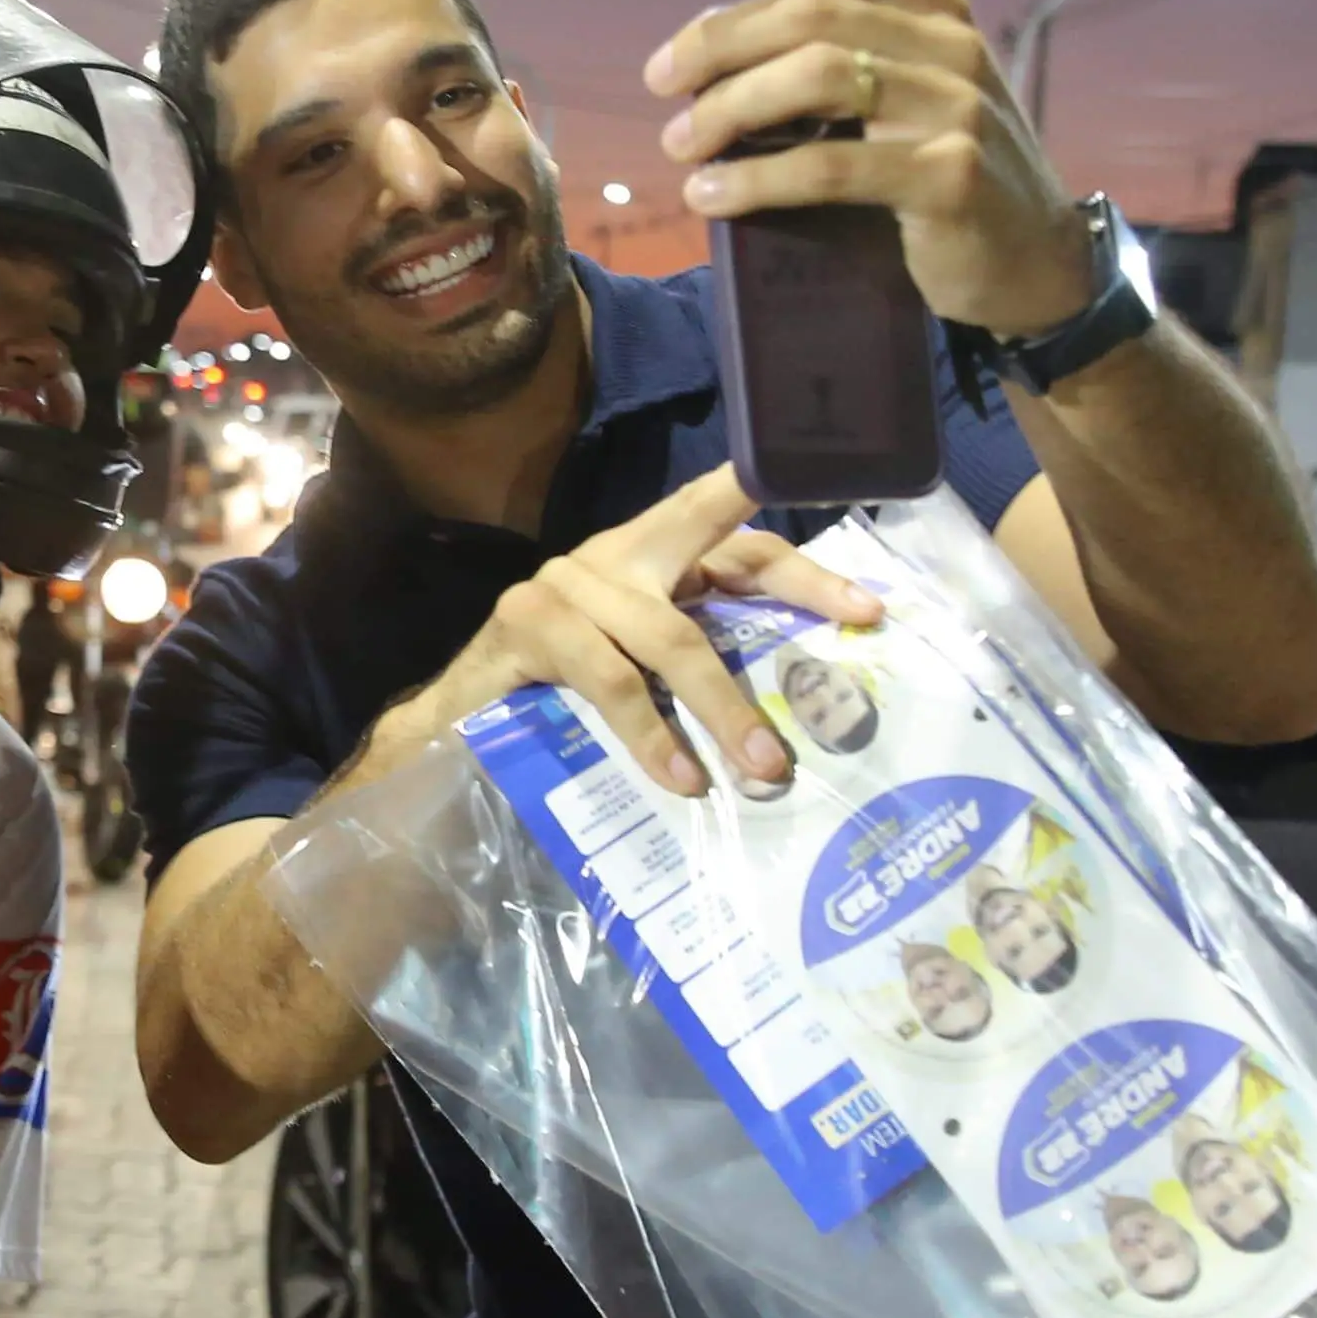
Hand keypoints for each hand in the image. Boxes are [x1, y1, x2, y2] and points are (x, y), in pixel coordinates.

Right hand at [368, 466, 882, 799]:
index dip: (804, 569)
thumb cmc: (554, 700)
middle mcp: (617, 553)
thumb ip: (690, 673)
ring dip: (723, 707)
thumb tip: (793, 726)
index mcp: (650, 557)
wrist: (447, 720)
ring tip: (764, 768)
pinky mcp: (529, 621)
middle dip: (797, 588)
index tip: (869, 604)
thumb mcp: (634, 676)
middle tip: (855, 633)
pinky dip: (652, 734)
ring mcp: (570, 581)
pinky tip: (681, 776)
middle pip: (726, 554)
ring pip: (671, 637)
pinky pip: (610, 679)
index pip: (738, 541)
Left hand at [642, 0, 1094, 340]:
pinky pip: (832, 166)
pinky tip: (712, 196)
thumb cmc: (958, 164)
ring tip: (679, 146)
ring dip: (727, 109)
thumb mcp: (932, 70)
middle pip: (810, 13)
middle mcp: (951, 47)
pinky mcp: (948, 179)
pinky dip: (757, 178)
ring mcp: (956, 111)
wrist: (1034, 266)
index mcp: (937, 12)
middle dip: (717, 42)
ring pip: (815, 80)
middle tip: (658, 81)